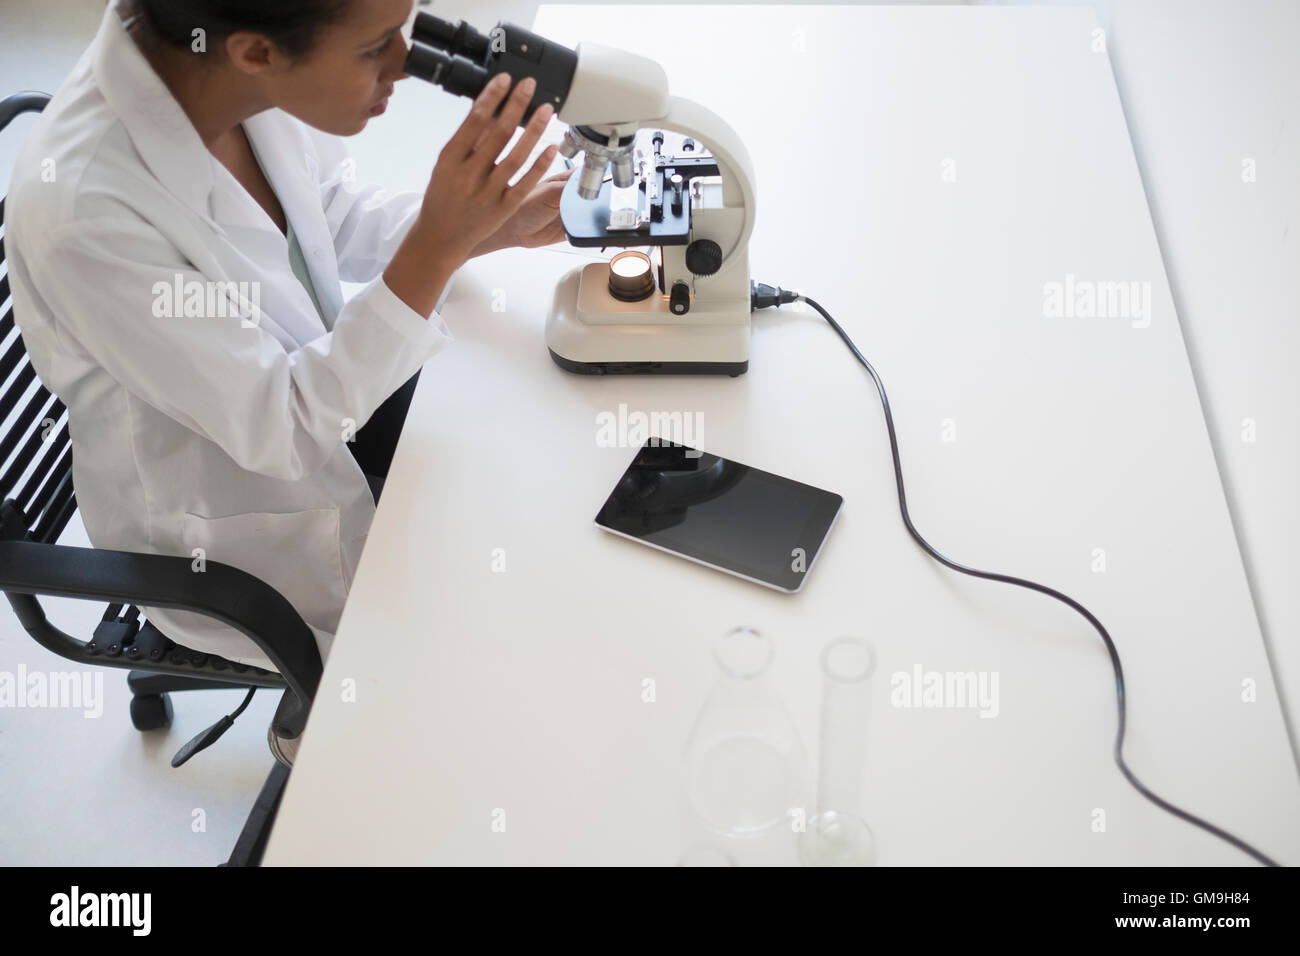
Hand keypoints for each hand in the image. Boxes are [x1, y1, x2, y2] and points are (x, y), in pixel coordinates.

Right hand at [414, 73, 557, 261]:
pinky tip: (551, 148)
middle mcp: (469, 174)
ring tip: (547, 110)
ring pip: (516, 156)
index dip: (492, 97)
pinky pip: (525, 183)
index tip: (505, 79)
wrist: (440, 238)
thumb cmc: (442, 197)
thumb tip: (489, 109)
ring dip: (534, 130)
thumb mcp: (446, 165)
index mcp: (450, 159)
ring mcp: (488, 192)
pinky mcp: (503, 208)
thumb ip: (467, 141)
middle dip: (516, 105)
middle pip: (498, 133)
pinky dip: (540, 165)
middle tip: (530, 85)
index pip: (474, 120)